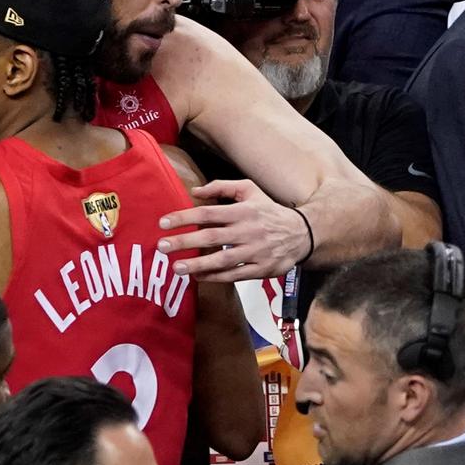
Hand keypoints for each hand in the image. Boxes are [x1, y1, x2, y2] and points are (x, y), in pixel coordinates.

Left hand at [159, 179, 310, 281]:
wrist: (302, 233)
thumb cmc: (269, 211)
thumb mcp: (250, 190)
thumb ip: (222, 187)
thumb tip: (195, 191)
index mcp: (243, 210)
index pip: (208, 213)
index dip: (184, 217)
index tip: (163, 223)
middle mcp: (248, 231)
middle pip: (212, 237)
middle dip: (184, 242)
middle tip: (162, 247)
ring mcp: (255, 252)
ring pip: (222, 260)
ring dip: (198, 265)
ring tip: (177, 268)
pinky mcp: (261, 270)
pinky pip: (235, 276)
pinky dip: (216, 277)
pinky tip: (198, 277)